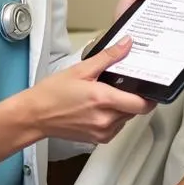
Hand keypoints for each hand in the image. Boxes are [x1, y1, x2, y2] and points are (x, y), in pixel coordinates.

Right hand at [27, 37, 154, 144]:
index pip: (141, 104)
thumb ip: (108, 57)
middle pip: (134, 111)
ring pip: (126, 119)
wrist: (35, 115)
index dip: (148, 96)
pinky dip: (113, 118)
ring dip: (122, 108)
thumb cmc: (52, 93)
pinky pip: (115, 128)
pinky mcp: (98, 140)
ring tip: (105, 96)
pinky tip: (99, 108)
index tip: (147, 88)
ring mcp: (102, 132)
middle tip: (120, 87)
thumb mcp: (81, 69)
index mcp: (103, 100)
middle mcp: (105, 119)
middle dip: (131, 98)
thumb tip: (126, 45)